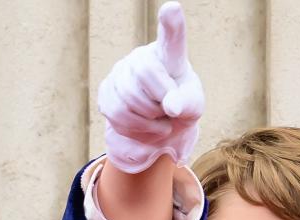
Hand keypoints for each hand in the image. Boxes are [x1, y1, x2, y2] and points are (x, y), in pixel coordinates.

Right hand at [98, 1, 204, 173]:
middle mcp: (141, 57)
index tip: (173, 8)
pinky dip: (137, 127)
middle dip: (160, 99)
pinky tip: (146, 125)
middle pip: (145, 73)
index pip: (171, 38)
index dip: (171, 23)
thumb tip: (170, 106)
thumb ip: (187, 103)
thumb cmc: (181, 106)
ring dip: (150, 118)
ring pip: (129, 97)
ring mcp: (120, 72)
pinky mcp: (106, 92)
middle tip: (169, 109)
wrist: (159, 125)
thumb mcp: (193, 106)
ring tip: (159, 117)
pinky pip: (117, 113)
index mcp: (169, 55)